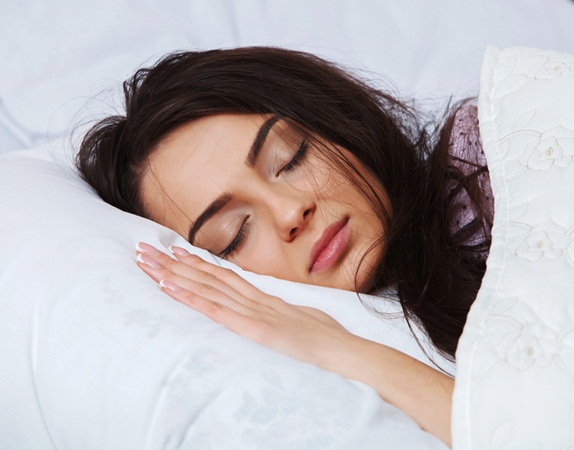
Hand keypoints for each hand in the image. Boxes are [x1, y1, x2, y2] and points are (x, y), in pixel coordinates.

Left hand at [135, 242, 452, 444]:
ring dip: (174, 273)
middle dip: (174, 262)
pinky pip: (217, 310)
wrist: (344, 350)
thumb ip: (279, 312)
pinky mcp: (254, 328)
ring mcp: (252, 312)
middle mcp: (253, 299)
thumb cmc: (325, 338)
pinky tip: (170, 286)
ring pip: (206, 287)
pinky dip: (192, 296)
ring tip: (147, 261)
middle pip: (207, 276)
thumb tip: (270, 309)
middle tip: (144, 248)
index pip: (223, 277)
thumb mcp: (299, 320)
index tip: (173, 251)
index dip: (196, 263)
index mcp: (263, 298)